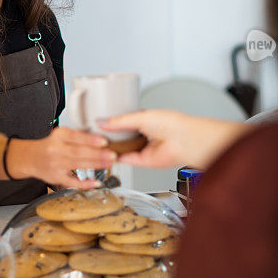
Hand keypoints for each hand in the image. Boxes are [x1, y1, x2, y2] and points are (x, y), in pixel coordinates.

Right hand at [9, 127, 116, 189]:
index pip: (76, 136)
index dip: (90, 139)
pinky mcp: (56, 177)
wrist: (30, 158)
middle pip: (78, 152)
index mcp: (59, 135)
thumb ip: (78, 135)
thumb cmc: (49, 146)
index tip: (104, 141)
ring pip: (77, 165)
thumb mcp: (61, 134)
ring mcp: (56, 165)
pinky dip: (85, 183)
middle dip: (97, 154)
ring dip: (95, 165)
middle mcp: (56, 149)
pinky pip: (72, 182)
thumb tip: (101, 137)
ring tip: (109, 164)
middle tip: (113, 155)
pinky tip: (96, 183)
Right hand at [100, 109, 247, 169]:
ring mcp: (143, 148)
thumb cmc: (172, 124)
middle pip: (122, 136)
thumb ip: (120, 121)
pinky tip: (107, 153)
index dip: (111, 122)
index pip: (123, 121)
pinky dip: (117, 157)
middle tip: (94, 134)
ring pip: (122, 148)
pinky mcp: (143, 161)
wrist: (183, 140)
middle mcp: (144, 134)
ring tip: (97, 143)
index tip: (97, 122)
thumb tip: (102, 122)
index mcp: (145, 119)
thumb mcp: (140, 116)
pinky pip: (126, 159)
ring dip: (111, 147)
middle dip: (109, 136)